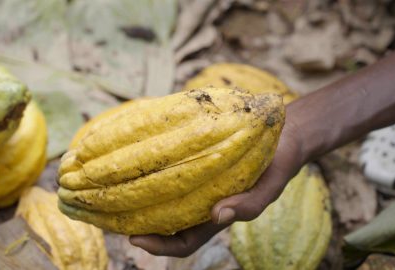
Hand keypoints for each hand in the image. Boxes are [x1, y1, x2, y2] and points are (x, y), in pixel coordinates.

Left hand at [129, 108, 306, 256]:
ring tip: (116, 184)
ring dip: (140, 193)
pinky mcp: (197, 158)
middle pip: (164, 221)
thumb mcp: (269, 187)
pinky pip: (171, 167)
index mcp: (216, 215)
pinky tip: (141, 152)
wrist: (285, 134)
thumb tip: (218, 217)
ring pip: (164, 195)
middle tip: (108, 211)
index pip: (183, 242)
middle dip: (137, 221)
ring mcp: (198, 180)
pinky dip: (155, 166)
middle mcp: (202, 200)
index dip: (159, 246)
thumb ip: (249, 205)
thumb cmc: (278, 163)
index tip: (134, 238)